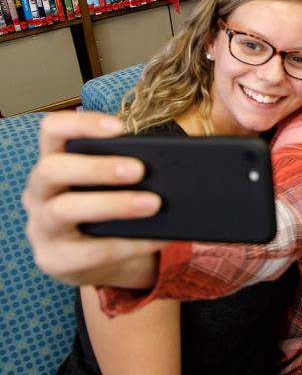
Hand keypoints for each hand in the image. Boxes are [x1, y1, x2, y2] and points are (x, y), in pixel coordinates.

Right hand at [22, 111, 164, 287]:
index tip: (119, 127)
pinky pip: (91, 252)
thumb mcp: (112, 184)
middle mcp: (38, 192)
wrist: (100, 264)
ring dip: (113, 204)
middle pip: (51, 169)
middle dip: (97, 167)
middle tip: (139, 170)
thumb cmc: (109, 210)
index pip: (52, 130)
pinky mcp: (54, 260)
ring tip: (153, 204)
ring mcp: (40, 228)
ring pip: (64, 209)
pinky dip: (130, 243)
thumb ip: (127, 166)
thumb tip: (176, 158)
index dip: (81, 123)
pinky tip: (159, 237)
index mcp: (54, 162)